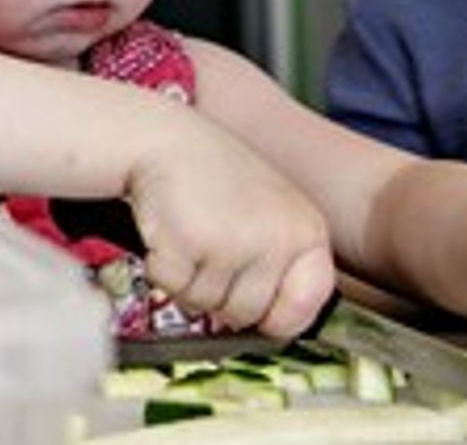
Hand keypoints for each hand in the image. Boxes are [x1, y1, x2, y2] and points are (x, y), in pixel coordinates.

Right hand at [127, 124, 335, 336]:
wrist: (164, 138)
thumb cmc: (215, 178)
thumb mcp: (271, 212)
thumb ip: (281, 262)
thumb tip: (267, 327)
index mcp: (307, 232)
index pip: (306, 306)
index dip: (277, 317)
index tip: (257, 310)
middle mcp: (276, 240)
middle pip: (247, 313)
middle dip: (219, 296)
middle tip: (206, 256)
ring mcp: (233, 243)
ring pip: (205, 304)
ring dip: (186, 282)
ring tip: (186, 237)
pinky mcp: (188, 243)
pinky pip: (170, 285)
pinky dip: (159, 268)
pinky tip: (165, 234)